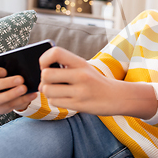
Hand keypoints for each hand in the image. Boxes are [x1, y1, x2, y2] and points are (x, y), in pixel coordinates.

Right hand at [0, 65, 36, 113]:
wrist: (12, 88)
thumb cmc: (9, 74)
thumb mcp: (9, 68)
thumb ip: (12, 66)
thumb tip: (24, 65)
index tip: (5, 71)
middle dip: (4, 84)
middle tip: (21, 79)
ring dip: (10, 94)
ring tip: (25, 88)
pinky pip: (7, 107)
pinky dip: (21, 101)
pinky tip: (32, 95)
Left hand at [39, 47, 157, 117]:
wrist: (116, 97)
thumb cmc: (95, 82)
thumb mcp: (84, 68)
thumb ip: (65, 66)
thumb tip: (41, 74)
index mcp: (81, 62)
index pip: (55, 52)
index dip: (44, 59)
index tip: (46, 66)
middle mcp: (81, 75)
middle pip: (46, 75)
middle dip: (44, 80)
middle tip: (51, 82)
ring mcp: (80, 91)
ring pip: (47, 90)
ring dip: (49, 92)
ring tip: (59, 92)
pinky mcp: (79, 105)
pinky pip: (54, 102)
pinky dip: (56, 101)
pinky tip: (65, 99)